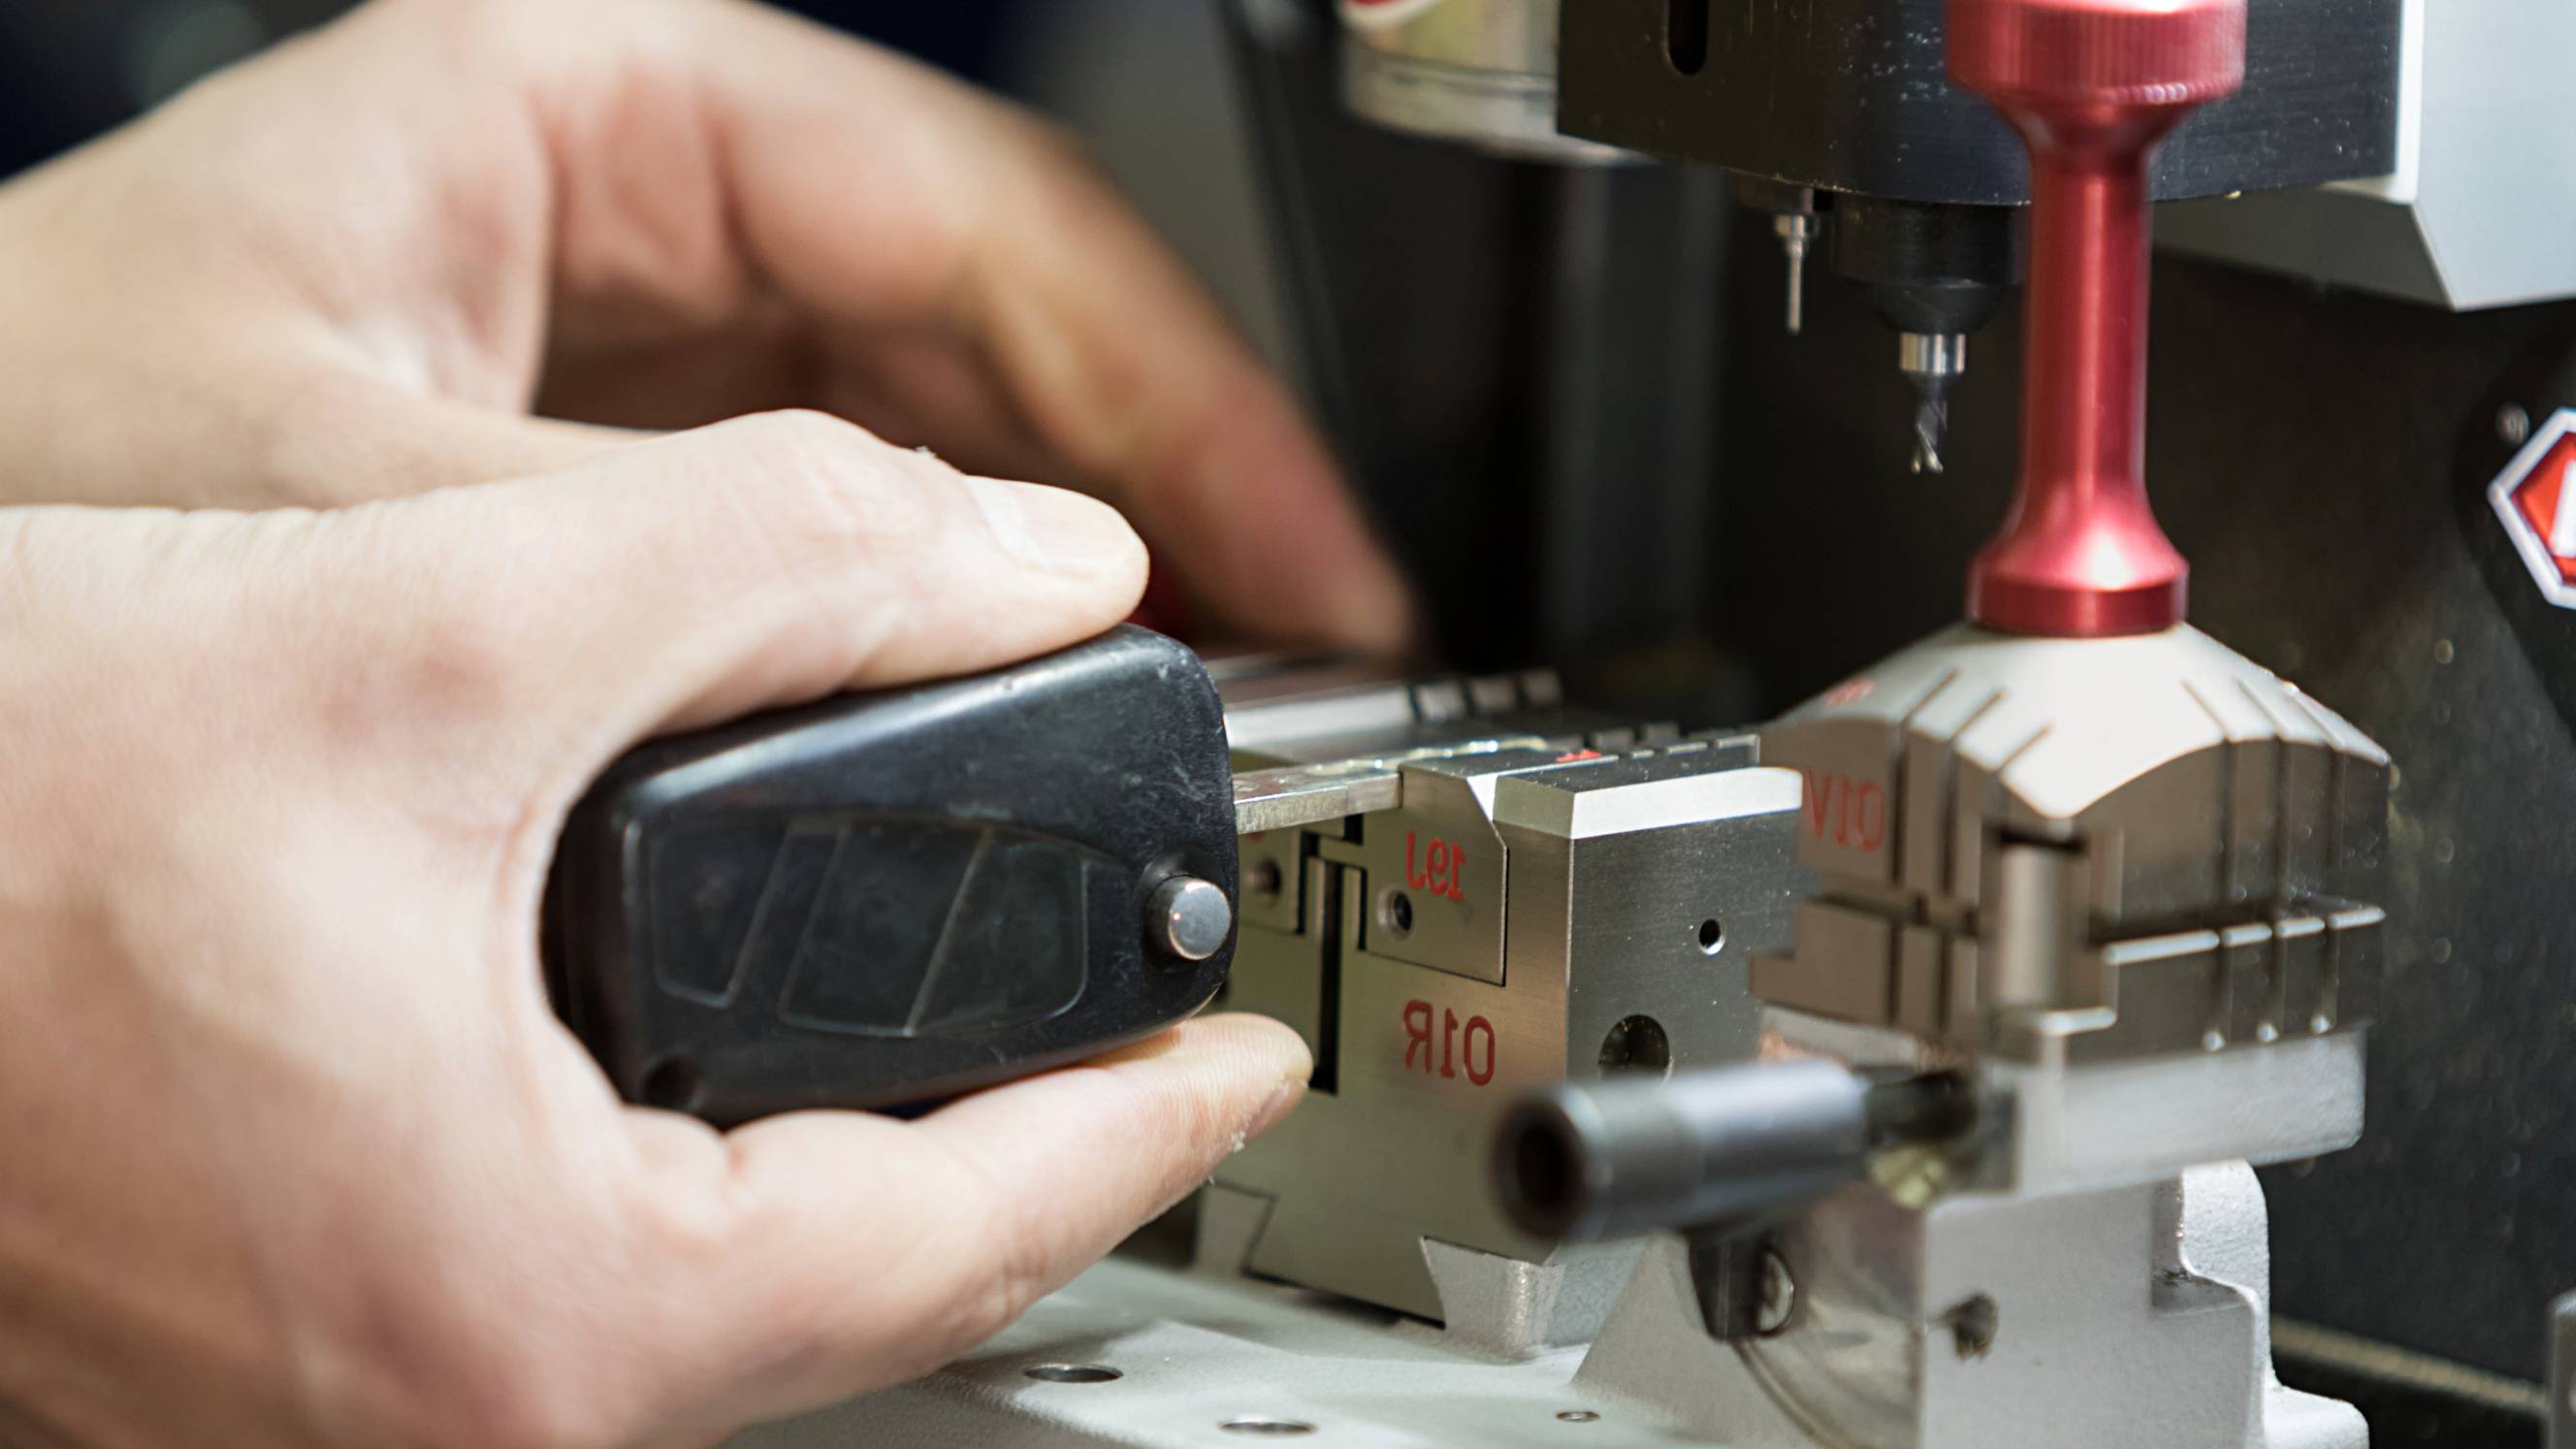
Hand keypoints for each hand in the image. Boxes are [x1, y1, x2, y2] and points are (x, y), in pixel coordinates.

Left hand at [0, 0, 1410, 653]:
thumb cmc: (22, 472)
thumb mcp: (382, 510)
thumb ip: (708, 551)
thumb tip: (1031, 587)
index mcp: (588, 101)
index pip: (983, 214)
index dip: (1183, 385)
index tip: (1298, 542)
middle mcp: (641, 205)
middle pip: (1005, 316)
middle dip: (1169, 485)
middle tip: (1303, 649)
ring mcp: (648, 341)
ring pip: (958, 420)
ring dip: (1097, 562)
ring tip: (1216, 699)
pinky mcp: (634, 478)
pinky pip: (867, 521)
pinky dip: (974, 623)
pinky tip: (1050, 712)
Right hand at [0, 415, 1312, 1448]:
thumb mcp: (413, 630)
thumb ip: (769, 562)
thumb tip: (1018, 560)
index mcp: (521, 1299)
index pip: (960, 1244)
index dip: (1143, 1131)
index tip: (1240, 1068)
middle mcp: (437, 1399)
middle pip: (850, 1285)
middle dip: (1016, 1152)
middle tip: (1128, 1035)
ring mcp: (345, 1388)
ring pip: (707, 1287)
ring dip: (850, 1158)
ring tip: (965, 1033)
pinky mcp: (268, 1330)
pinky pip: (562, 1267)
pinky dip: (687, 1166)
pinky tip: (715, 1058)